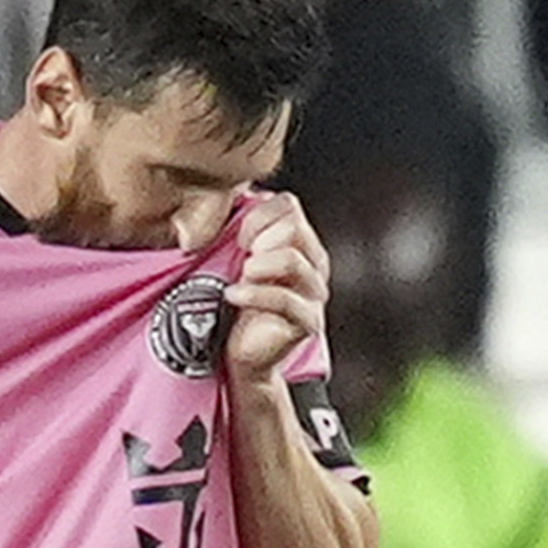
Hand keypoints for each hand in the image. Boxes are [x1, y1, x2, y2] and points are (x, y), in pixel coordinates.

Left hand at [223, 191, 329, 389]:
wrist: (242, 352)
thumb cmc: (237, 303)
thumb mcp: (236, 259)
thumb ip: (239, 228)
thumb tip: (233, 195)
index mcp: (301, 242)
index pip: (289, 205)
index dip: (257, 215)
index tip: (238, 238)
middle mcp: (315, 264)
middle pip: (293, 227)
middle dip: (259, 239)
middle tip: (240, 259)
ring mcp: (315, 293)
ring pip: (291, 260)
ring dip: (257, 267)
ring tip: (240, 278)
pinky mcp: (307, 322)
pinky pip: (285, 299)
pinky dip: (252, 294)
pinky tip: (232, 295)